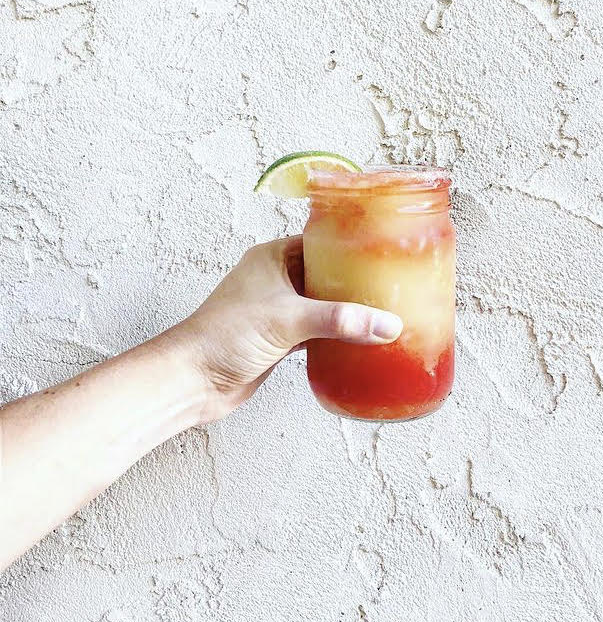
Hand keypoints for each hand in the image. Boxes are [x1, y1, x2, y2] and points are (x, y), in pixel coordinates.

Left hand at [172, 236, 402, 421]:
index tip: (381, 250)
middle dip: (354, 280)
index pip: (320, 241)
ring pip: (322, 303)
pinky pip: (316, 330)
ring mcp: (278, 310)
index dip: (350, 244)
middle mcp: (276, 279)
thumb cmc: (223, 337)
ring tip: (381, 310)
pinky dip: (335, 334)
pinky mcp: (280, 338)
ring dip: (346, 310)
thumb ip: (340, 320)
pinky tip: (357, 340)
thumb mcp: (289, 320)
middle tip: (390, 283)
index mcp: (273, 258)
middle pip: (325, 273)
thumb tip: (386, 324)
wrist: (194, 380)